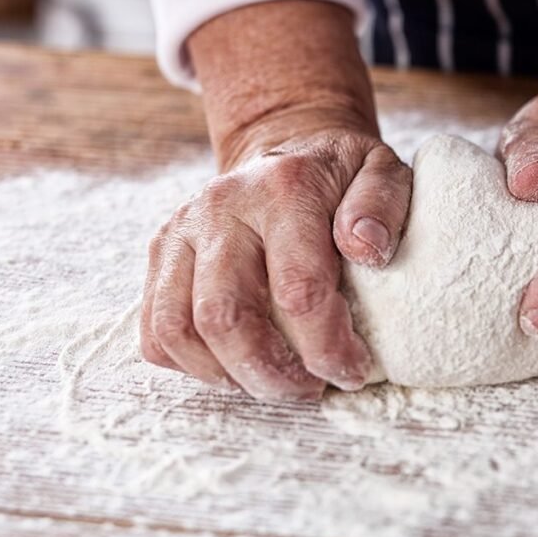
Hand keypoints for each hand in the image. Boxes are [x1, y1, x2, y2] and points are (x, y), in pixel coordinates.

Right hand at [140, 119, 411, 400]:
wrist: (287, 148)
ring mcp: (182, 230)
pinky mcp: (162, 253)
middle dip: (270, 374)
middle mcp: (222, 207)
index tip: (353, 369)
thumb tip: (367, 250)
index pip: (297, 290)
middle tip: (309, 388)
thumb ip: (381, 204)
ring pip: (178, 330)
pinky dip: (192, 364)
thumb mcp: (382, 172)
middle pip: (224, 317)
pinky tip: (238, 366)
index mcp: (283, 190)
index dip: (326, 347)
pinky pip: (155, 330)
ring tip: (273, 383)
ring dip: (228, 375)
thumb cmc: (340, 176)